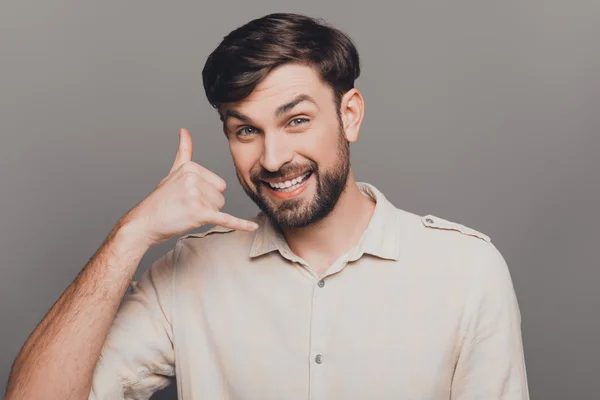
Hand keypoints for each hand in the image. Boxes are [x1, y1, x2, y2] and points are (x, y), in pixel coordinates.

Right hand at [119, 128, 257, 247]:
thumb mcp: (173, 172)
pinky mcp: (199, 213)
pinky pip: (225, 219)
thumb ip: (184, 152)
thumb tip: (184, 130)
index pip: (218, 184)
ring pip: (219, 208)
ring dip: (205, 214)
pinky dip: (239, 225)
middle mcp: (193, 178)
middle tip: (186, 207)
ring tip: (186, 213)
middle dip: (207, 205)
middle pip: (221, 196)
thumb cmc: (161, 200)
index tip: (186, 196)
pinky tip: (252, 228)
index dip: (205, 194)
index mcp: (191, 167)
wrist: (144, 223)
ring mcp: (195, 195)